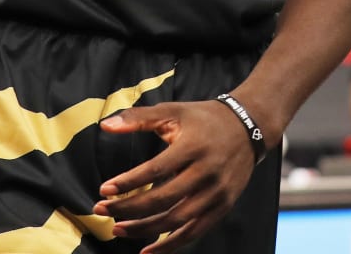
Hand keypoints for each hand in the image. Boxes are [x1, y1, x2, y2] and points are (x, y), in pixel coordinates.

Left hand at [93, 100, 260, 251]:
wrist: (249, 127)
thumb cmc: (204, 119)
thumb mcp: (173, 111)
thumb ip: (138, 118)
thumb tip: (105, 125)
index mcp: (193, 147)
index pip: (156, 170)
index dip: (129, 182)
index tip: (104, 189)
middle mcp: (207, 172)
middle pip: (163, 199)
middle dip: (129, 207)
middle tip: (102, 210)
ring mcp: (217, 193)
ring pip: (176, 220)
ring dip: (144, 229)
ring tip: (117, 229)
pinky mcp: (222, 207)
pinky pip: (194, 232)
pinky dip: (170, 244)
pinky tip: (148, 249)